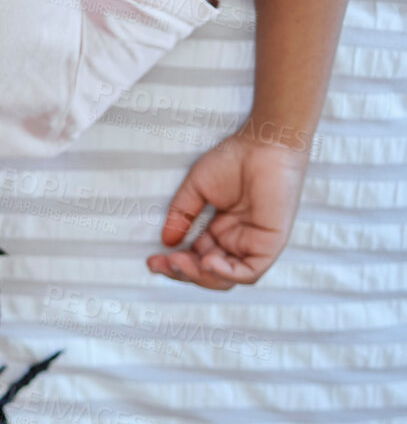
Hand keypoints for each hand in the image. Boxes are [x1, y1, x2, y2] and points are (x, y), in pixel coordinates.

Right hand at [147, 126, 309, 288]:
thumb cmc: (234, 159)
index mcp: (220, 231)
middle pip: (208, 274)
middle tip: (161, 263)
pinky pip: (248, 272)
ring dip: (200, 276)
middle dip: (182, 273)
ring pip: (225, 279)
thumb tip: (166, 241)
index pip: (195, 258)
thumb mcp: (196, 190)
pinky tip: (207, 261)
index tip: (152, 260)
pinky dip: (226, 273)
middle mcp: (236, 241)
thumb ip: (181, 216)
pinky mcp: (270, 244)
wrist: (264, 144)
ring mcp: (253, 244)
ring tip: (180, 260)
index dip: (174, 264)